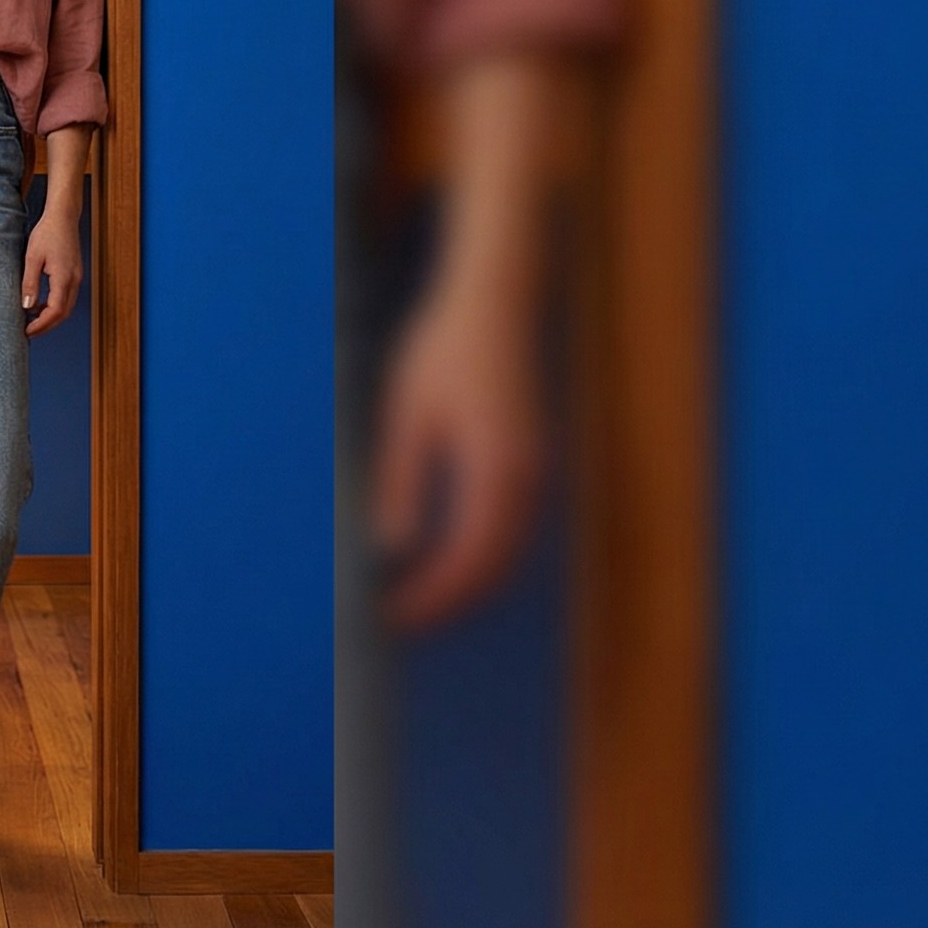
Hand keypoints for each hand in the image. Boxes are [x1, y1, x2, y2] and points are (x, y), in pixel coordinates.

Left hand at [21, 210, 82, 336]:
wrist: (62, 217)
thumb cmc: (47, 233)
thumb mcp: (32, 258)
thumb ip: (30, 283)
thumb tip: (27, 307)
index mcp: (64, 278)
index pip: (55, 311)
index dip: (41, 325)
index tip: (27, 332)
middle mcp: (74, 280)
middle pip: (63, 314)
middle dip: (46, 326)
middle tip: (28, 332)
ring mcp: (77, 277)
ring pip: (66, 307)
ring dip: (50, 317)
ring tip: (31, 320)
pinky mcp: (74, 274)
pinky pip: (67, 297)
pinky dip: (54, 306)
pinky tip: (40, 304)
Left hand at [369, 283, 550, 631]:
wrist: (495, 303)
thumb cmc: (445, 350)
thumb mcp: (408, 414)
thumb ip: (402, 482)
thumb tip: (392, 548)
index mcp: (498, 470)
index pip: (468, 561)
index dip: (431, 599)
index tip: (390, 619)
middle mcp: (528, 481)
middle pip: (494, 571)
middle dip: (447, 605)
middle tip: (395, 624)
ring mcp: (536, 477)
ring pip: (507, 557)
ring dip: (464, 589)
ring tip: (411, 604)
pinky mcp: (531, 469)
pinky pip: (510, 534)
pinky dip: (478, 562)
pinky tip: (439, 566)